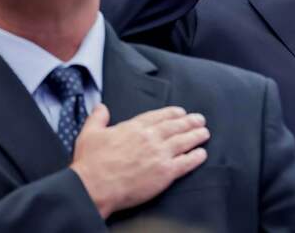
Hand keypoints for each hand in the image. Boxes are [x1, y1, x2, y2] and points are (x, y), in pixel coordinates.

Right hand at [70, 105, 208, 218]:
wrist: (93, 187)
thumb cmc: (90, 164)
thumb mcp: (90, 134)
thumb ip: (98, 118)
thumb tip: (101, 108)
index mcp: (134, 128)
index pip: (159, 116)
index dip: (173, 113)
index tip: (181, 112)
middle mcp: (150, 138)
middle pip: (176, 126)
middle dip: (190, 122)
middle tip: (199, 120)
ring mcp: (160, 154)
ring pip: (184, 141)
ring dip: (197, 136)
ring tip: (204, 133)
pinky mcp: (165, 173)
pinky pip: (186, 163)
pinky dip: (196, 157)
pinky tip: (202, 154)